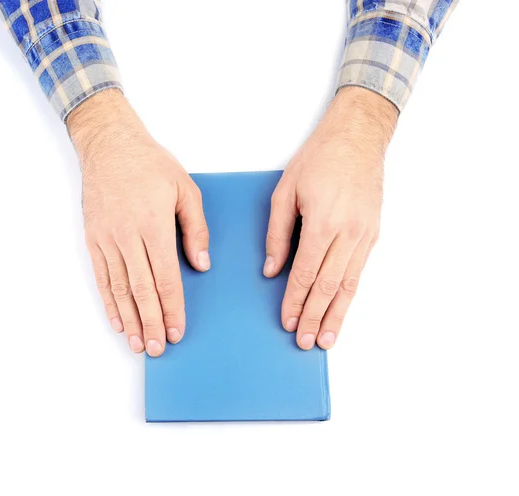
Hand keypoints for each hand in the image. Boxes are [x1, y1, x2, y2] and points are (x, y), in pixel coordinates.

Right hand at [68, 90, 209, 356]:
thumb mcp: (185, 189)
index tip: (178, 330)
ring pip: (120, 288)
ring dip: (130, 319)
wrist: (109, 145)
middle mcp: (128, 236)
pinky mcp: (93, 238)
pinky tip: (118, 319)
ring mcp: (107, 239)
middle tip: (159, 348)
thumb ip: (195, 229)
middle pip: (142, 289)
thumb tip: (201, 265)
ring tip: (139, 343)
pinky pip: (101, 276)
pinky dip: (109, 301)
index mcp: (154, 224)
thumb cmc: (150, 164)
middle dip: (152, 322)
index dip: (173, 307)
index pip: (166, 277)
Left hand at [264, 87, 397, 350]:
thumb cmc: (319, 159)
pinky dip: (351, 296)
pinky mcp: (373, 234)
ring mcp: (365, 235)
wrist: (358, 137)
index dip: (294, 300)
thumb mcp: (286, 191)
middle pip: (328, 287)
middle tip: (304, 341)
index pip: (305, 274)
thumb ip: (278, 234)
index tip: (286, 320)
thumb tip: (272, 269)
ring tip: (326, 339)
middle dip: (313, 316)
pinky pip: (360, 272)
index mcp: (323, 223)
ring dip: (336, 315)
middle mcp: (348, 234)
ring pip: (349, 286)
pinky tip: (343, 310)